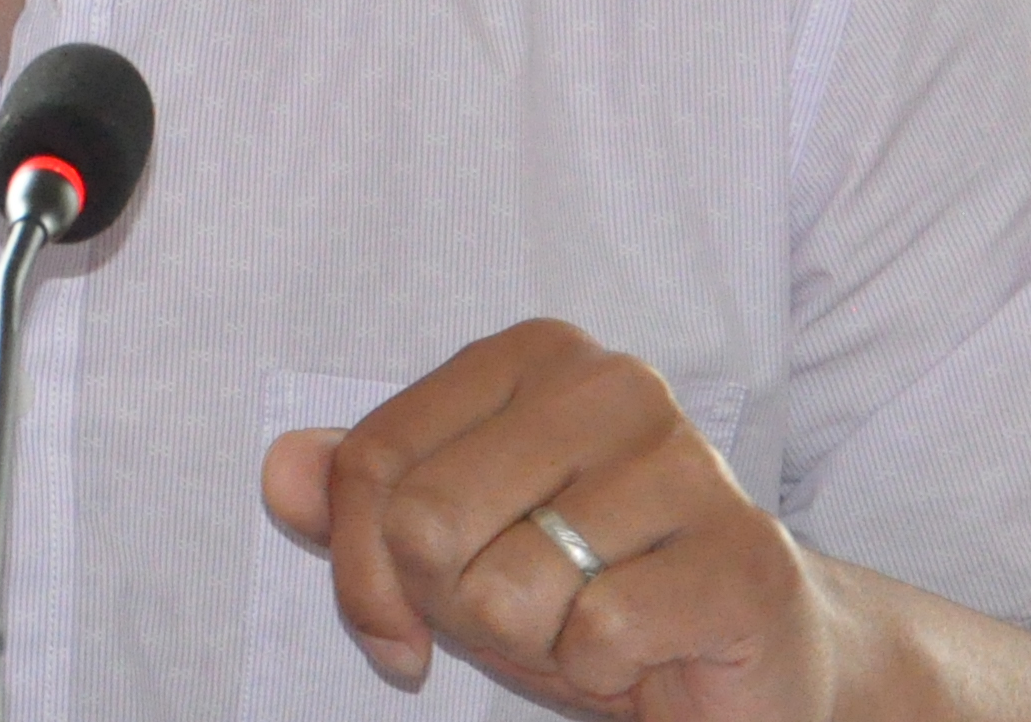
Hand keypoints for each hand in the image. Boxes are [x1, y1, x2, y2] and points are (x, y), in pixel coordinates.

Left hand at [260, 319, 838, 718]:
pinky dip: (599, 674)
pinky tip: (641, 652)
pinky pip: (596, 638)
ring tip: (588, 625)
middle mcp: (613, 383)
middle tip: (522, 617)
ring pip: (508, 588)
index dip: (362, 573)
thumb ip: (363, 503)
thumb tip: (281, 471)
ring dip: (535, 644)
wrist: (750, 661)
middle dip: (454, 607)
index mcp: (533, 356)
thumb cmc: (587, 591)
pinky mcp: (740, 558)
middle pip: (428, 523)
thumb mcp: (455, 546)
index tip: (396, 630)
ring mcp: (687, 464)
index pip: (374, 462)